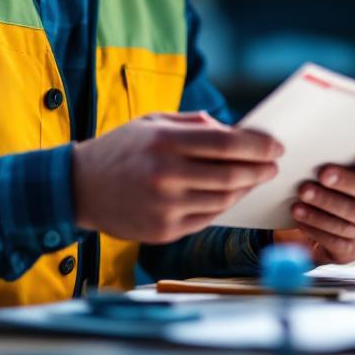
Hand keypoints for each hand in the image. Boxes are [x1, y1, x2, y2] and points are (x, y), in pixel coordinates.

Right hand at [72, 112, 282, 242]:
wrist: (78, 188)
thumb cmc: (120, 149)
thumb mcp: (152, 122)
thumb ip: (193, 124)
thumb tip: (234, 132)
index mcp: (164, 142)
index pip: (226, 144)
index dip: (258, 146)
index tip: (276, 146)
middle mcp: (166, 176)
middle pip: (231, 175)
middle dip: (259, 170)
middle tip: (272, 166)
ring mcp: (165, 207)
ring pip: (223, 200)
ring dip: (245, 189)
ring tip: (254, 179)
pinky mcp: (163, 231)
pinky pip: (206, 218)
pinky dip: (224, 206)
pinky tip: (230, 195)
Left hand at [276, 149, 354, 264]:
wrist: (315, 223)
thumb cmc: (327, 186)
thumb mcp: (335, 168)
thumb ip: (337, 156)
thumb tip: (317, 148)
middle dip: (346, 182)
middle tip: (322, 174)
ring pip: (353, 215)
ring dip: (325, 203)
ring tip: (303, 194)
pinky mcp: (354, 249)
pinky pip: (338, 238)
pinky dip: (316, 225)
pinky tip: (300, 215)